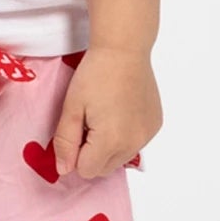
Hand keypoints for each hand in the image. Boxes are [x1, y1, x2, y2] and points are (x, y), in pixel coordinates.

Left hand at [51, 46, 161, 178]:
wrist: (125, 49)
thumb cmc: (95, 74)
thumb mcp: (72, 107)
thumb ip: (65, 142)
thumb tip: (64, 170)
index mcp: (110, 141)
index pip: (87, 171)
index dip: (75, 154)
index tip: (77, 129)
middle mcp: (133, 144)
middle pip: (104, 168)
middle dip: (92, 153)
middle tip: (89, 121)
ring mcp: (147, 135)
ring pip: (121, 158)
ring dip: (109, 146)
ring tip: (105, 115)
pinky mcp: (155, 125)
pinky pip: (135, 143)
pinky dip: (126, 135)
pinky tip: (121, 111)